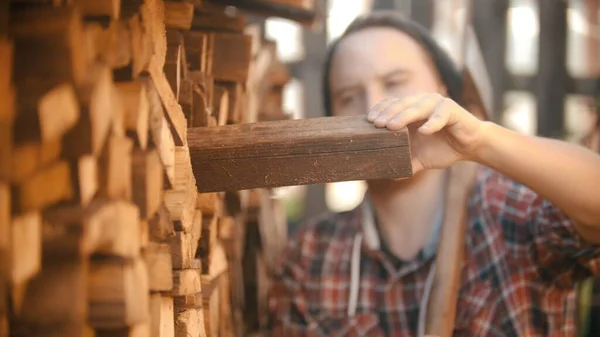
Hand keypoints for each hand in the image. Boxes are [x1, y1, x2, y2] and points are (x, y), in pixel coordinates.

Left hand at [367, 93, 484, 172]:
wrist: (470, 147)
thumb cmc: (443, 148)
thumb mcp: (420, 158)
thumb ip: (406, 163)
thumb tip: (389, 176)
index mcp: (411, 109)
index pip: (391, 104)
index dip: (380, 111)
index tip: (370, 122)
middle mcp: (422, 102)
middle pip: (401, 104)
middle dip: (388, 114)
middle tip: (377, 125)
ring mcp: (437, 104)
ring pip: (417, 107)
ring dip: (404, 116)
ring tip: (392, 126)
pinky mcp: (452, 109)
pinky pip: (440, 115)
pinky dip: (432, 123)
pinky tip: (424, 131)